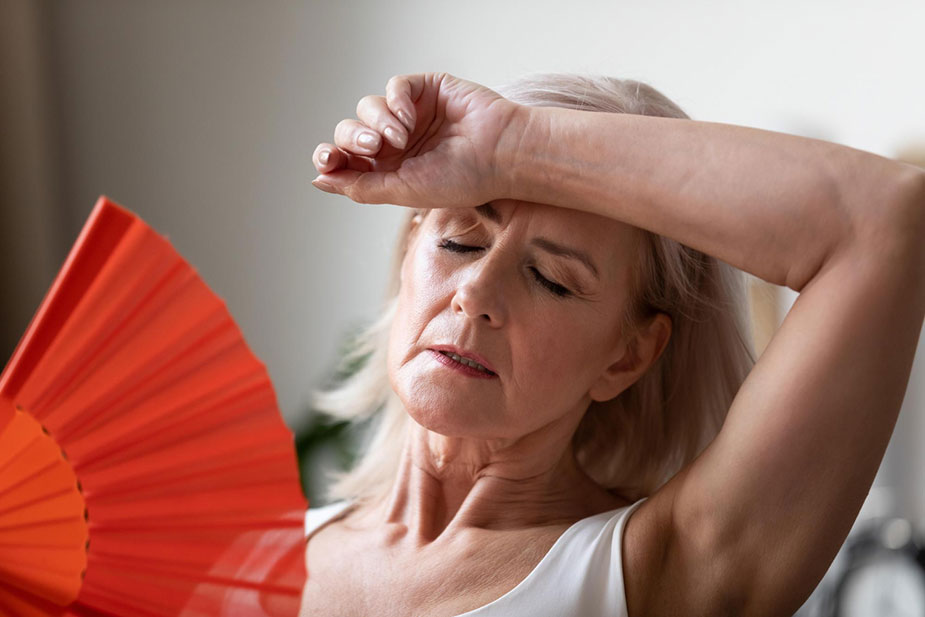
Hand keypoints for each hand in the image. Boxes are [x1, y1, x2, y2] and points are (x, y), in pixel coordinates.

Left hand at [311, 72, 522, 207]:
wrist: (500, 155)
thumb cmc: (461, 179)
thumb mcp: (403, 191)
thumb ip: (360, 186)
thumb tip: (319, 180)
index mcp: (389, 169)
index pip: (346, 158)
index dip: (331, 156)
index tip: (327, 160)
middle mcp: (396, 142)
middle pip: (350, 131)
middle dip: (354, 139)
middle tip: (374, 148)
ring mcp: (410, 114)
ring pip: (367, 107)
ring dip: (377, 122)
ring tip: (401, 137)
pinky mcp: (425, 89)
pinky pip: (393, 88)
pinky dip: (395, 102)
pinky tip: (409, 119)